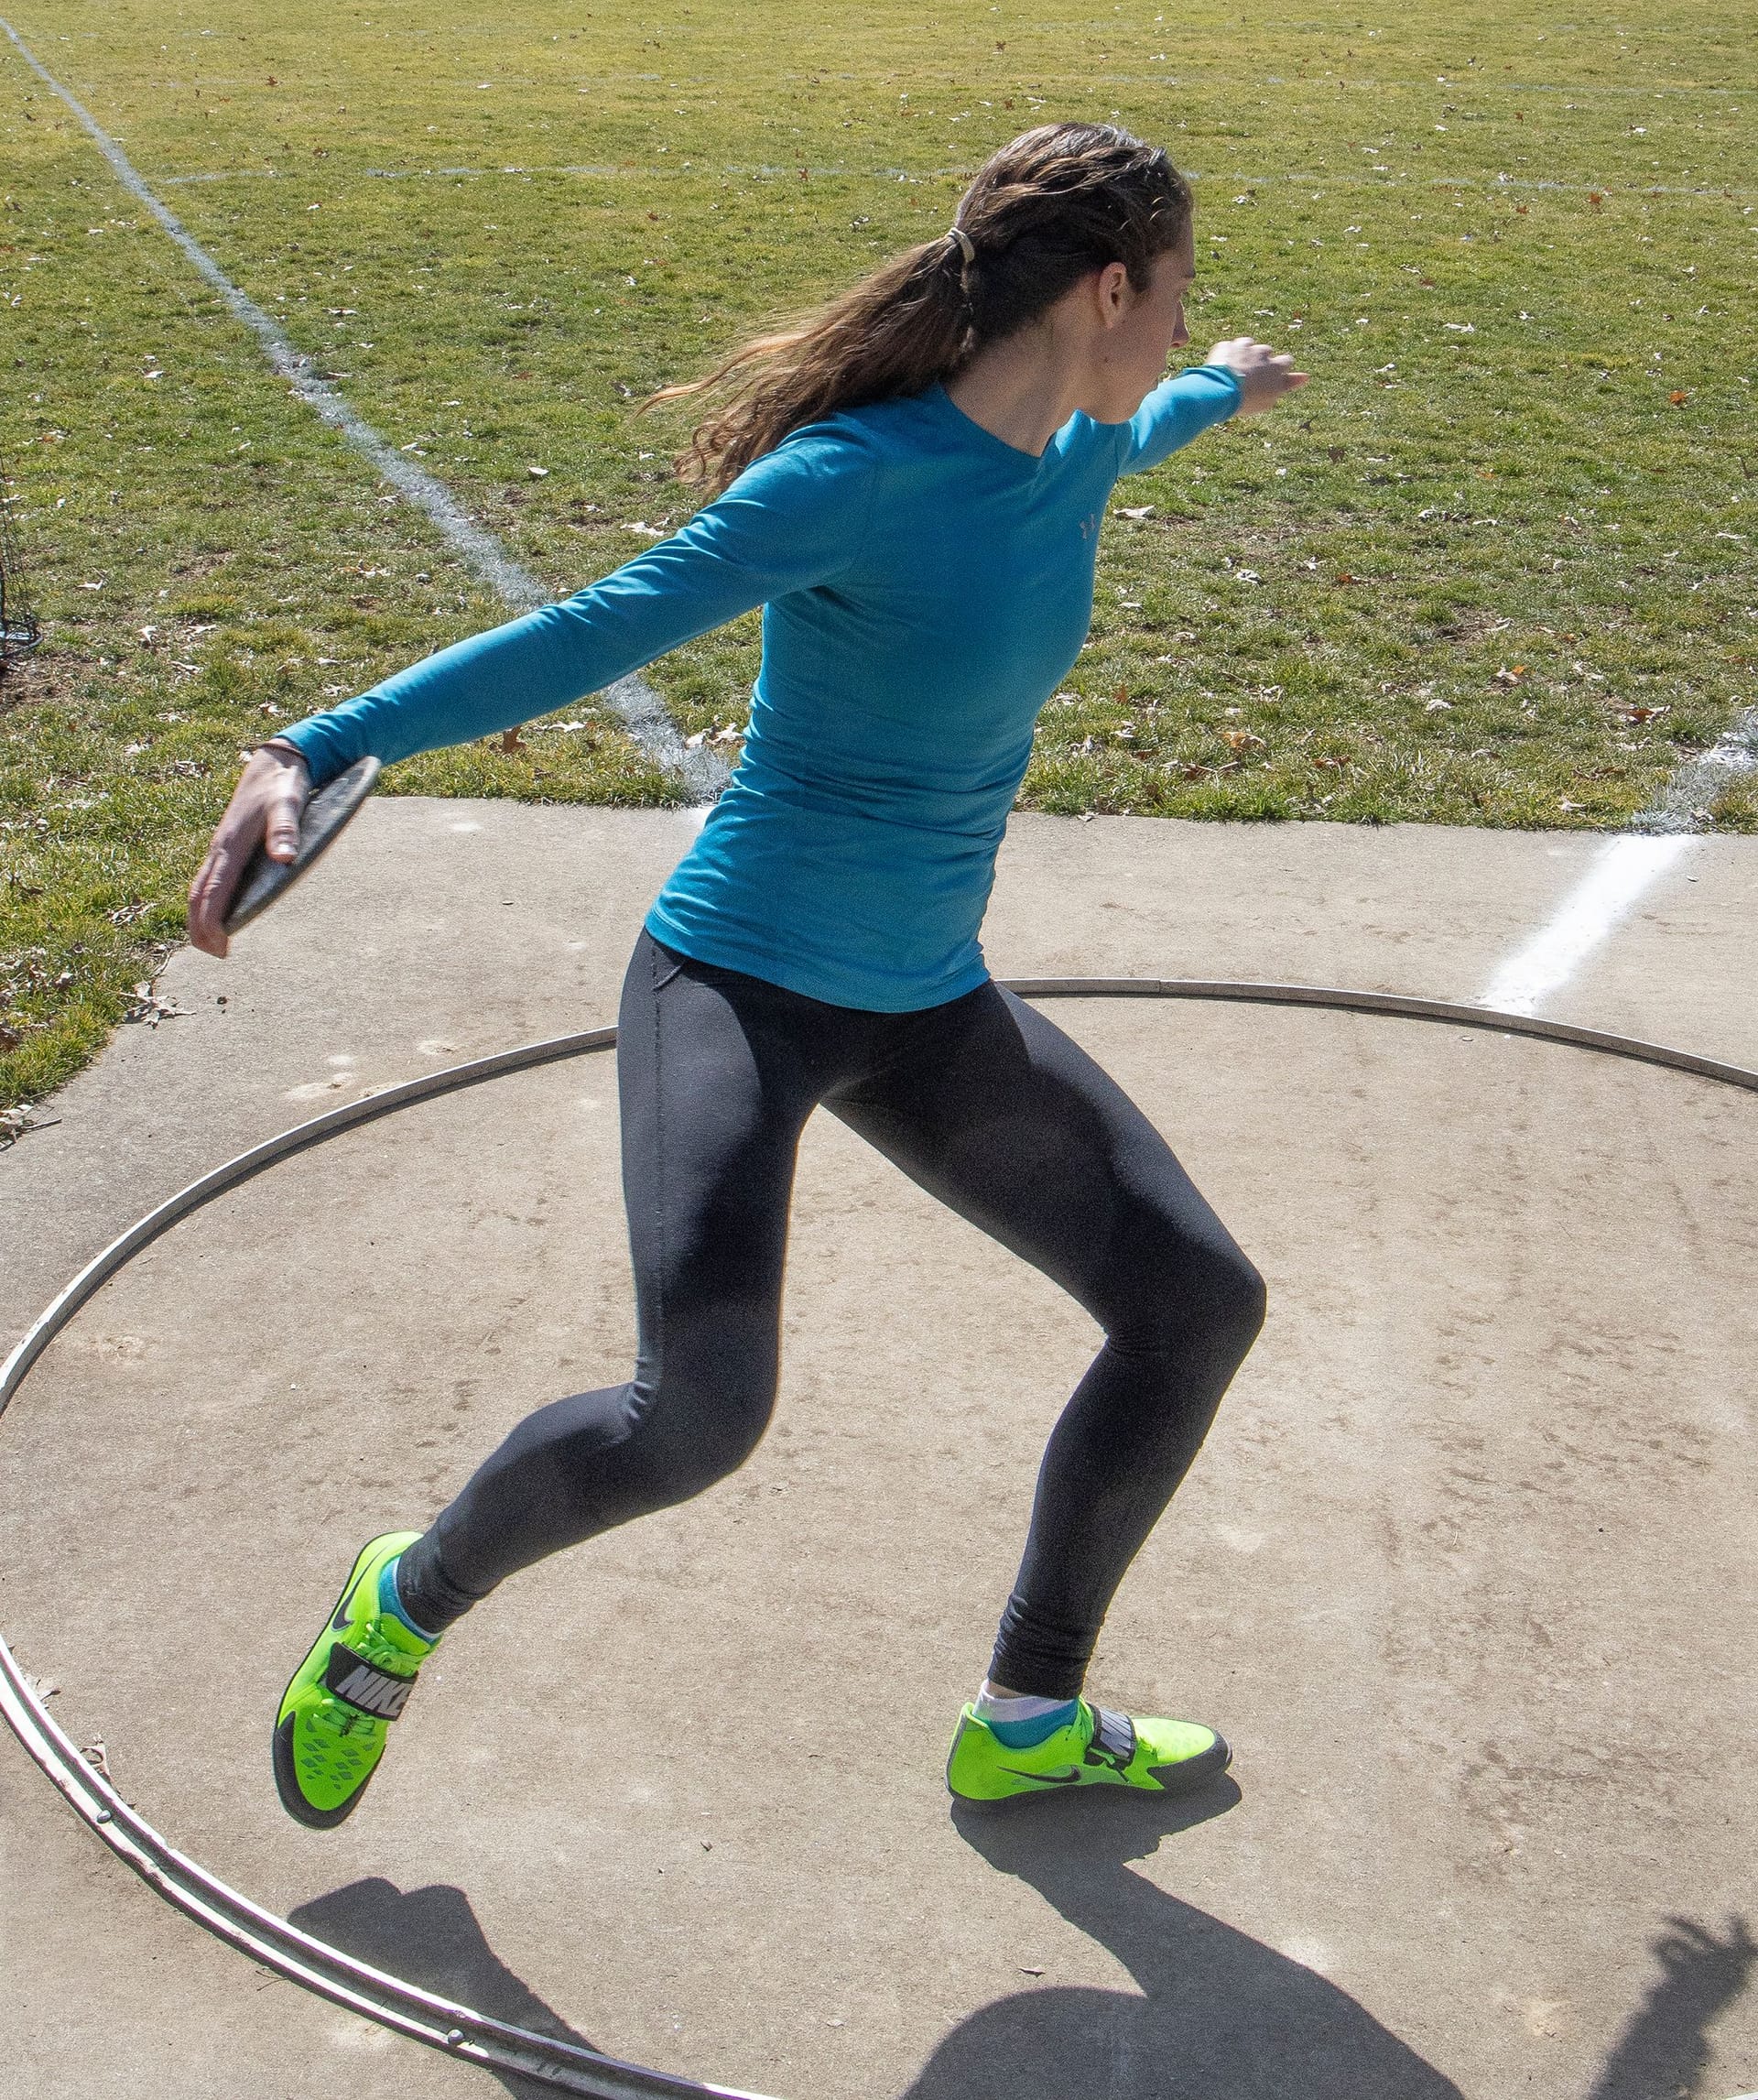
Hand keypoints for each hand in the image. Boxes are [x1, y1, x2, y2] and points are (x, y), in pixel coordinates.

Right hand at [186, 742, 309, 957]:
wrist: (274, 762)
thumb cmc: (283, 785)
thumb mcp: (290, 803)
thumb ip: (287, 829)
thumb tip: (285, 858)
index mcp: (232, 844)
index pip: (215, 890)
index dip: (212, 920)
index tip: (218, 946)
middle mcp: (220, 848)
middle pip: (199, 894)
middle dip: (201, 927)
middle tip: (215, 955)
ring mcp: (220, 847)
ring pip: (201, 887)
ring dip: (201, 916)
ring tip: (214, 942)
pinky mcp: (227, 846)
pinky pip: (210, 879)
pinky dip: (208, 901)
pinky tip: (221, 913)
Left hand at [1206, 336, 1308, 414]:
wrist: (1223, 390)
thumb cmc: (1249, 399)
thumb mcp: (1271, 398)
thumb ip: (1288, 385)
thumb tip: (1306, 376)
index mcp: (1275, 367)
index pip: (1287, 361)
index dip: (1279, 367)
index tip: (1272, 375)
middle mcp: (1262, 353)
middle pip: (1266, 351)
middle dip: (1260, 359)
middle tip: (1251, 374)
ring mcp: (1244, 347)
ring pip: (1247, 345)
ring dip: (1243, 354)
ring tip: (1234, 371)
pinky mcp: (1227, 346)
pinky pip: (1227, 348)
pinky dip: (1225, 356)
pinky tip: (1220, 368)